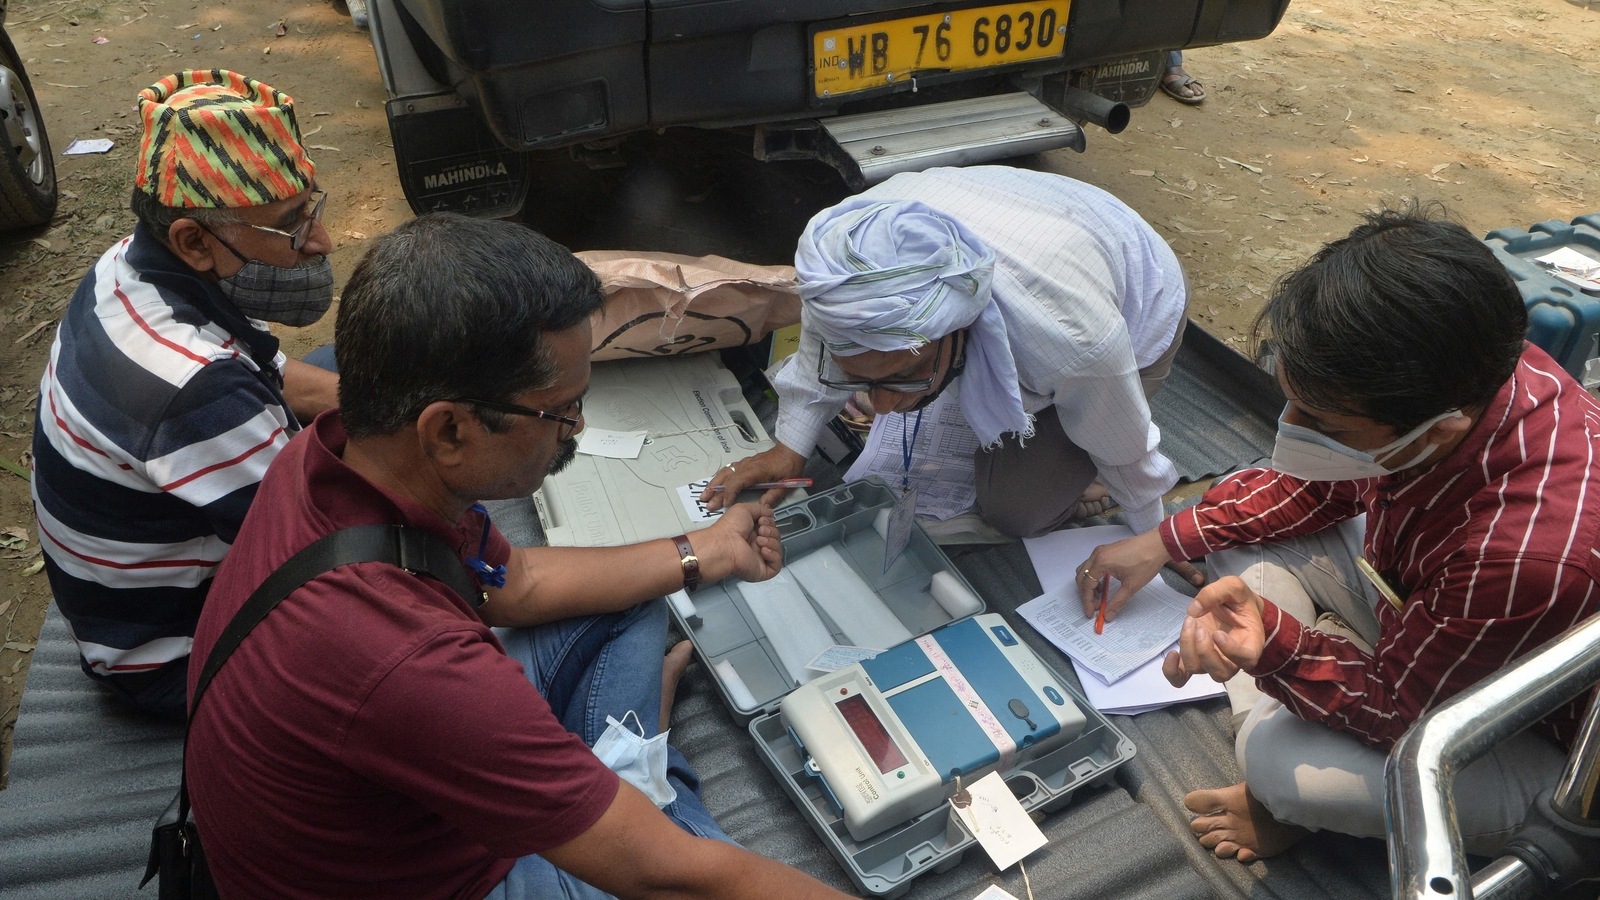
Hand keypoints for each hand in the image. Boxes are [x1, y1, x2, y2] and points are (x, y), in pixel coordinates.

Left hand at [693, 503, 782, 583]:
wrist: (725, 544)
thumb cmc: (730, 528)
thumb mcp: (745, 509)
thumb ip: (760, 509)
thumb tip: (770, 513)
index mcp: (751, 533)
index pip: (770, 528)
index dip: (770, 523)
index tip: (762, 520)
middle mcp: (756, 546)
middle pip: (776, 538)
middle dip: (771, 531)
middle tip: (761, 530)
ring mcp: (760, 559)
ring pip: (778, 549)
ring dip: (772, 541)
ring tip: (759, 540)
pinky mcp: (763, 571)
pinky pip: (777, 564)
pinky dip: (774, 555)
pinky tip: (763, 550)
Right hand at [700, 444, 806, 511]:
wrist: (790, 451)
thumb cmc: (788, 466)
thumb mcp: (786, 484)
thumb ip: (774, 496)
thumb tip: (762, 507)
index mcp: (755, 471)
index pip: (737, 481)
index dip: (729, 493)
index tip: (725, 504)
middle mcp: (746, 465)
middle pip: (726, 478)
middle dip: (715, 490)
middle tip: (706, 503)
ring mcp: (744, 463)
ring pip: (724, 472)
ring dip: (713, 483)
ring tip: (705, 494)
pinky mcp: (744, 463)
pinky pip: (728, 469)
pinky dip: (719, 477)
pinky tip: (714, 483)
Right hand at [1075, 529, 1204, 621]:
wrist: (1158, 544)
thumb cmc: (1145, 562)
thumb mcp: (1131, 586)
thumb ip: (1117, 602)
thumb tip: (1108, 615)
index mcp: (1101, 562)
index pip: (1086, 585)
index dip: (1087, 601)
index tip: (1091, 613)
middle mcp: (1097, 555)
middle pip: (1082, 577)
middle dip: (1086, 594)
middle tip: (1096, 606)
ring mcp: (1101, 550)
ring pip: (1086, 570)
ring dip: (1090, 584)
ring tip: (1101, 596)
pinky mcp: (1107, 549)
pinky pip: (1093, 564)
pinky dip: (1095, 576)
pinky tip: (1106, 584)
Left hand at [1162, 576, 1265, 686]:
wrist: (1231, 604)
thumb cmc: (1237, 598)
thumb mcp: (1232, 586)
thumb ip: (1216, 593)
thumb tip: (1194, 610)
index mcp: (1250, 644)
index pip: (1245, 660)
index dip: (1231, 651)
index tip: (1217, 634)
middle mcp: (1232, 659)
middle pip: (1219, 672)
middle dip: (1205, 652)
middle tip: (1199, 627)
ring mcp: (1211, 661)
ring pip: (1198, 669)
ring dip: (1189, 649)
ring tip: (1189, 622)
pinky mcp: (1195, 658)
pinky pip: (1181, 677)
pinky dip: (1172, 671)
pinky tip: (1171, 654)